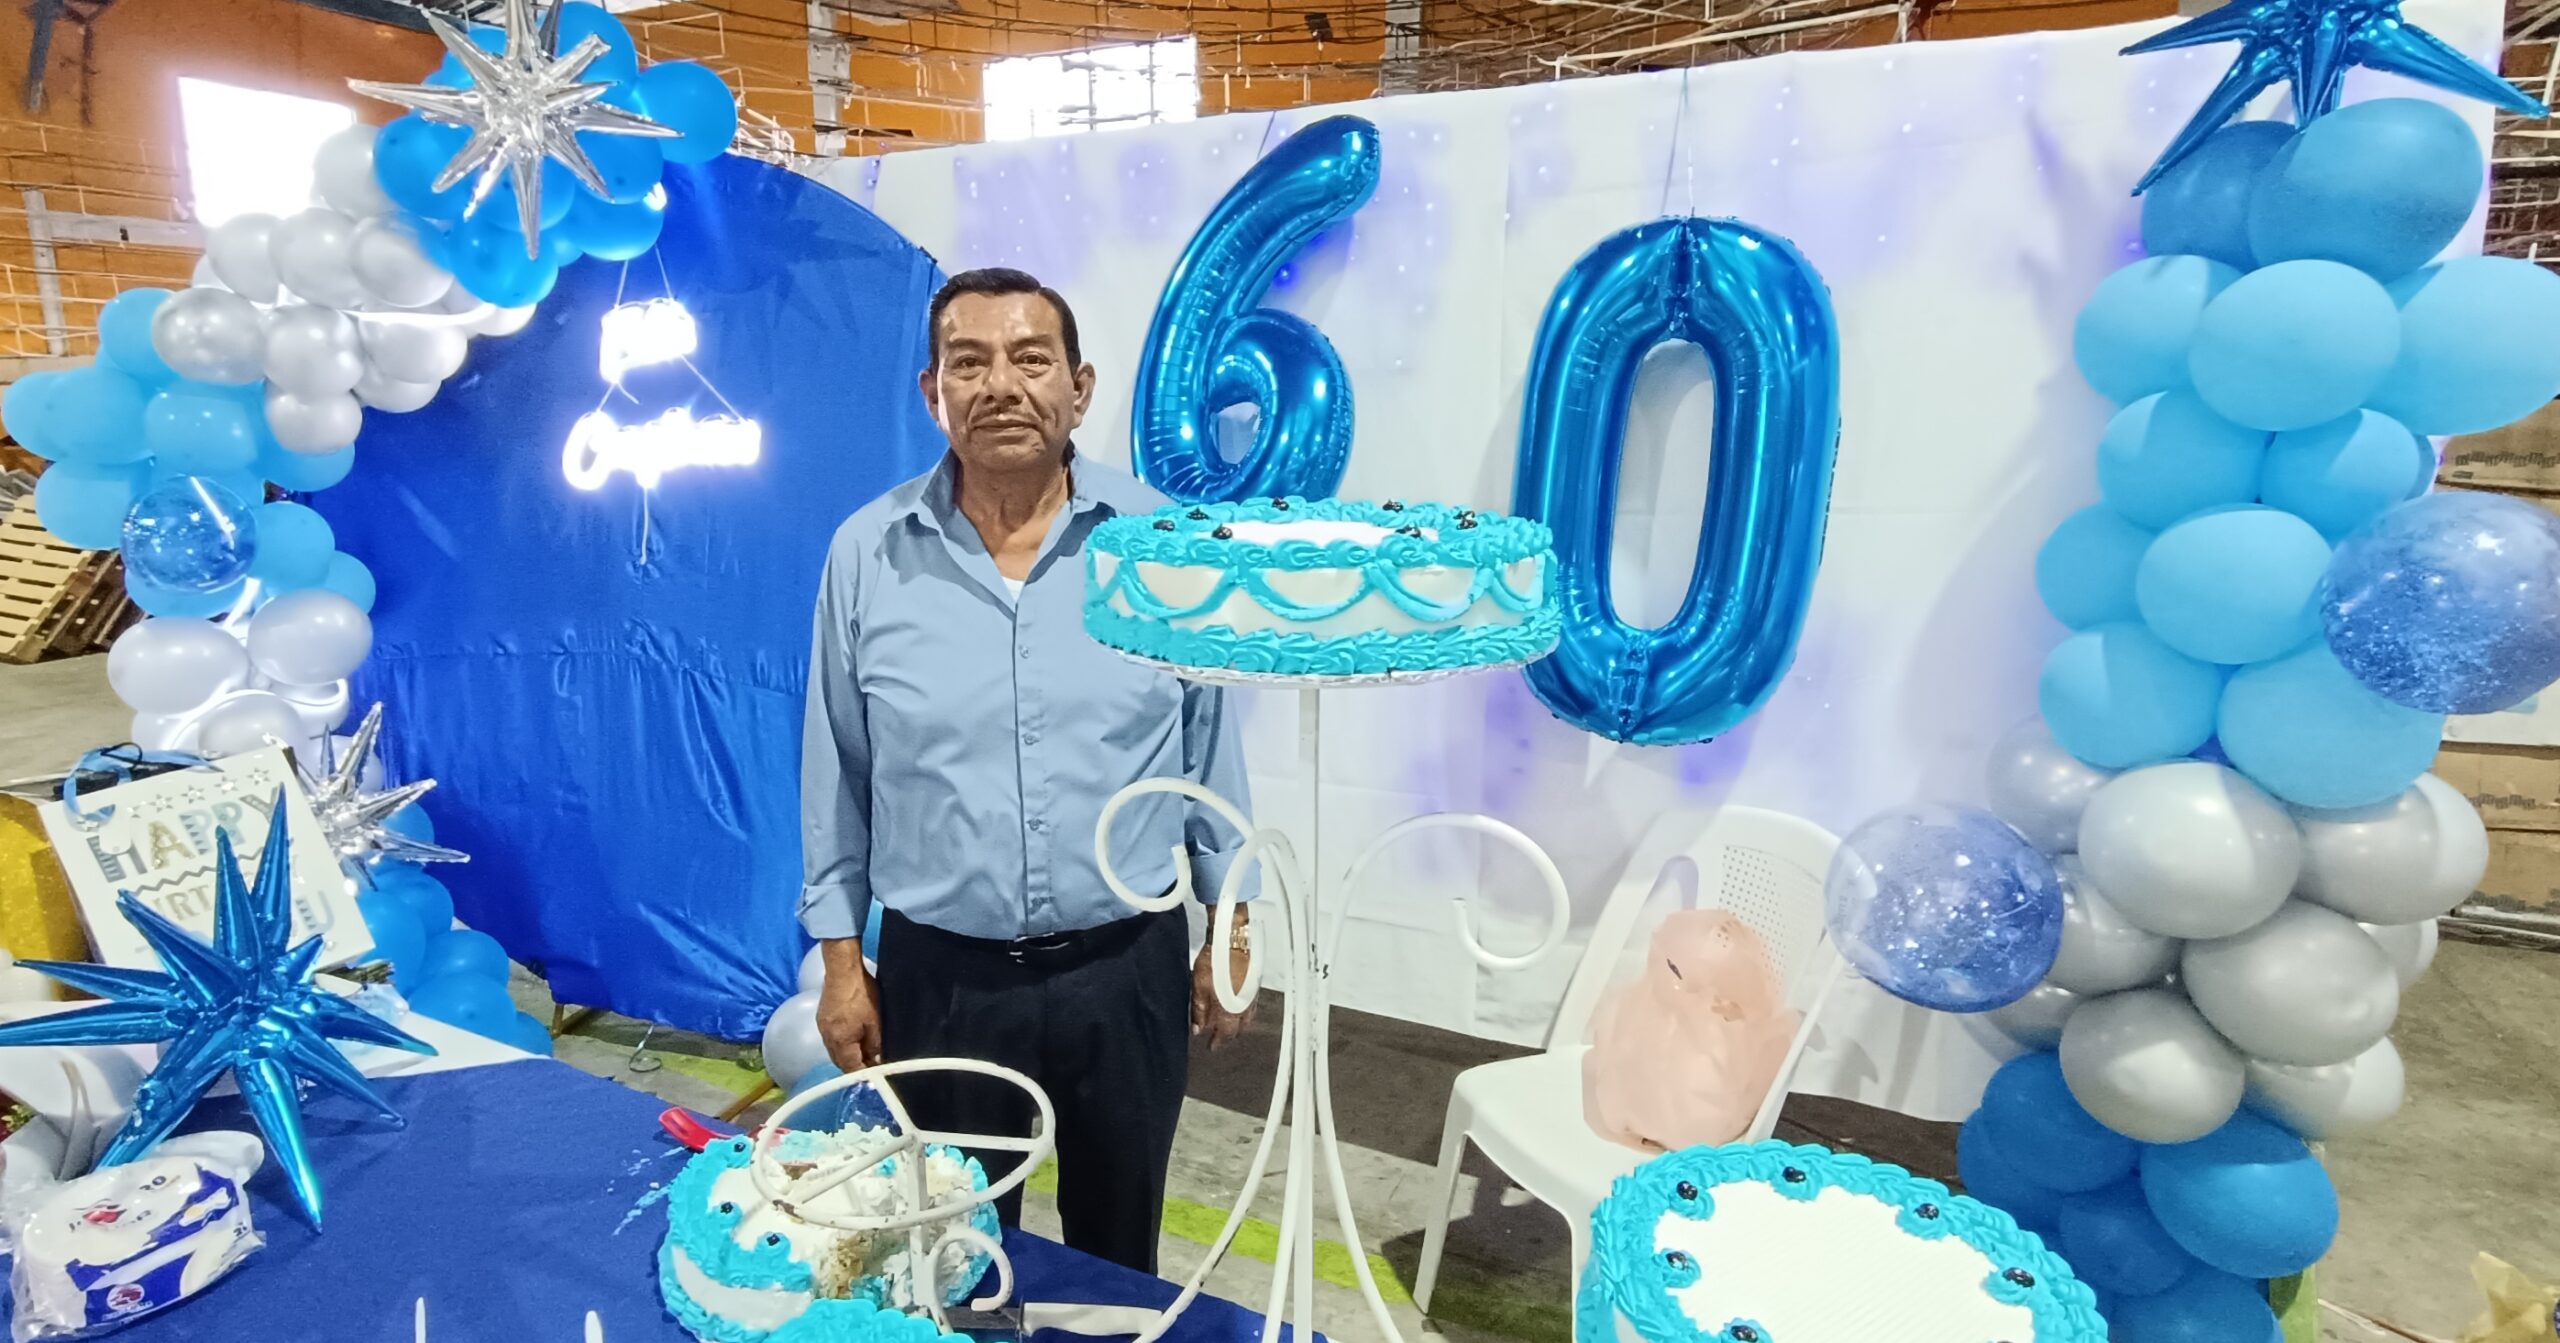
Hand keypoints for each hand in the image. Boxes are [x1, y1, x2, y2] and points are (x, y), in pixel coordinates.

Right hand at [813, 940, 881, 1070]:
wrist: (843, 970)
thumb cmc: (862, 995)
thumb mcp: (875, 1023)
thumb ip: (875, 1045)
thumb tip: (877, 1061)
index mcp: (840, 1043)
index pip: (851, 1069)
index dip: (864, 1075)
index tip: (876, 1077)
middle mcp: (827, 1039)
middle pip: (841, 1062)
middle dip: (856, 1067)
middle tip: (874, 1066)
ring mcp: (823, 1029)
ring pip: (836, 1051)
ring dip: (850, 1055)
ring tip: (866, 1052)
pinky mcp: (822, 1019)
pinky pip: (832, 1039)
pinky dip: (843, 1044)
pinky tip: (854, 1038)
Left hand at [1191, 906, 1255, 1049]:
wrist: (1233, 939)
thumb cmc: (1215, 960)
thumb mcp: (1199, 987)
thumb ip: (1199, 1010)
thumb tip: (1197, 1029)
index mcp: (1230, 1009)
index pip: (1226, 1033)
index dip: (1218, 1042)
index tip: (1212, 1047)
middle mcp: (1244, 1006)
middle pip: (1239, 1028)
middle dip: (1229, 1034)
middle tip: (1220, 1037)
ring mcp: (1252, 995)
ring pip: (1247, 1017)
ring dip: (1238, 1024)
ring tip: (1229, 1024)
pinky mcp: (1255, 985)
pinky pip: (1251, 1006)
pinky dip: (1244, 1011)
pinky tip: (1238, 1007)